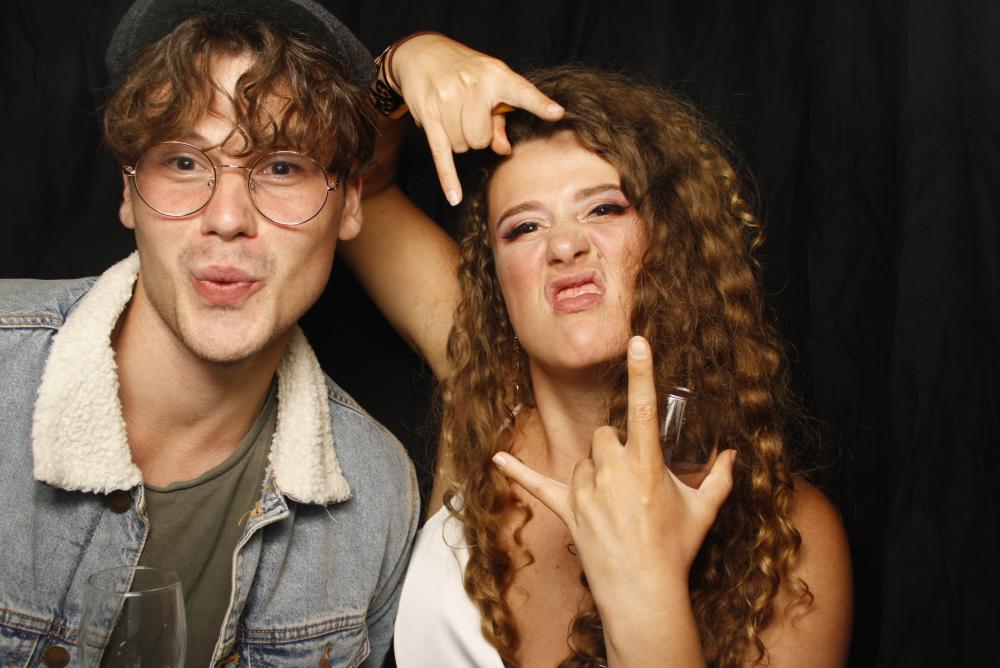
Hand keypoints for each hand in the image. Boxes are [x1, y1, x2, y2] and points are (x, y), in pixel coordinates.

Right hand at [389, 33, 563, 204]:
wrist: (422, 52)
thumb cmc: (464, 70)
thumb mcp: (489, 83)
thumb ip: (501, 118)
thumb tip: (505, 150)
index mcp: (495, 74)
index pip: (521, 92)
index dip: (539, 104)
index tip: (557, 113)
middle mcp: (472, 84)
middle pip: (483, 139)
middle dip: (479, 137)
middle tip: (472, 118)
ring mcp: (447, 98)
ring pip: (463, 146)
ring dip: (460, 140)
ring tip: (454, 117)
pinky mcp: (427, 115)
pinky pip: (441, 153)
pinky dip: (448, 178)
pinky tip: (454, 197)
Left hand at [492, 336, 735, 611]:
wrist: (644, 593)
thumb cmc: (675, 550)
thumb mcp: (703, 511)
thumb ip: (719, 479)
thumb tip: (733, 455)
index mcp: (647, 465)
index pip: (646, 409)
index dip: (642, 372)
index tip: (637, 341)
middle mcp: (613, 471)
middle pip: (605, 435)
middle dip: (616, 448)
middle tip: (632, 480)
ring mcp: (586, 491)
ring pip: (583, 459)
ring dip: (596, 471)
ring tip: (615, 504)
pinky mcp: (567, 510)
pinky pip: (538, 486)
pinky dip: (519, 473)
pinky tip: (497, 460)